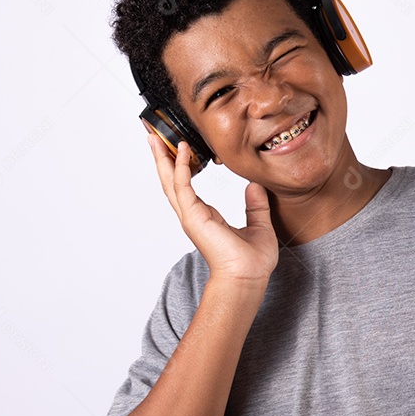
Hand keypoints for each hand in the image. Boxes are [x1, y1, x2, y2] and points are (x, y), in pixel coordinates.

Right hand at [149, 137, 278, 282]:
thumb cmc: (253, 262)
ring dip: (162, 159)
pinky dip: (181, 167)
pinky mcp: (194, 217)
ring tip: (154, 138)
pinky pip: (183, 186)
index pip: (187, 187)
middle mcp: (194, 215)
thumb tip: (254, 185)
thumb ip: (256, 205)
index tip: (179, 148)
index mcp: (206, 217)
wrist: (248, 278)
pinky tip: (182, 150)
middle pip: (171, 181)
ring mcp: (191, 216)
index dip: (181, 167)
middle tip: (153, 137)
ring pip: (170, 181)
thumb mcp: (260, 226)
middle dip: (162, 159)